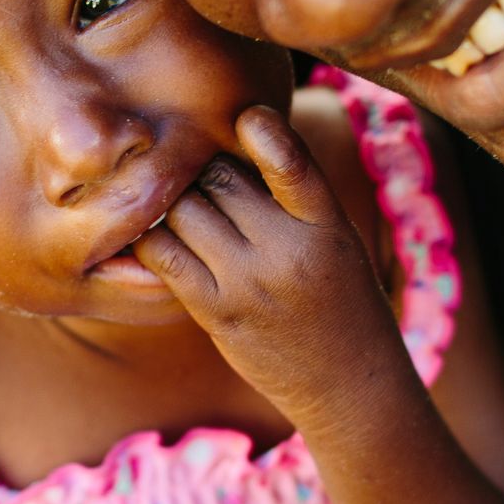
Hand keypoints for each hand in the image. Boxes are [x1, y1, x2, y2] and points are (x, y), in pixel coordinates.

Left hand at [134, 106, 406, 422]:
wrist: (350, 386)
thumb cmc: (341, 301)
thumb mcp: (338, 239)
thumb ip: (294, 196)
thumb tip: (229, 139)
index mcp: (329, 224)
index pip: (290, 161)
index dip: (260, 129)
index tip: (246, 116)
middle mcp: (290, 251)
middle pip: (218, 178)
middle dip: (204, 170)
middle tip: (202, 178)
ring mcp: (250, 284)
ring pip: (183, 211)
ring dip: (175, 202)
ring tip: (182, 207)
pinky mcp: (216, 313)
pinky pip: (163, 255)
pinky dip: (153, 238)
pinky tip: (158, 237)